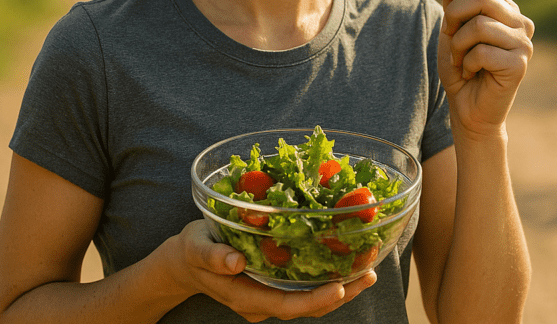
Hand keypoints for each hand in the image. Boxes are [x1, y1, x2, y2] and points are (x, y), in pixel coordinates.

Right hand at [172, 220, 375, 321]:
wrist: (187, 262)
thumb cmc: (192, 251)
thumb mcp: (195, 248)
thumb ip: (213, 256)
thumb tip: (234, 261)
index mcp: (246, 297)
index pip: (286, 306)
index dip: (314, 301)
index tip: (340, 288)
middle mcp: (263, 302)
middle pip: (308, 306)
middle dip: (342, 294)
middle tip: (370, 275)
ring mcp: (270, 295)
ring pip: (311, 298)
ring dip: (343, 288)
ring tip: (369, 270)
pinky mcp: (276, 284)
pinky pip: (306, 286)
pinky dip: (328, 276)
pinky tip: (348, 262)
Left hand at [430, 0, 534, 139]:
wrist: (470, 111)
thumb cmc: (462, 71)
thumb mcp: (451, 34)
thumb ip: (452, 6)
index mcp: (505, 10)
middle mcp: (519, 22)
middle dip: (453, 15)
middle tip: (448, 36)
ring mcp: (523, 43)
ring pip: (479, 25)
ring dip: (459, 45)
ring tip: (461, 61)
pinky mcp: (519, 64)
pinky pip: (482, 51)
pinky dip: (467, 63)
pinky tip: (472, 73)